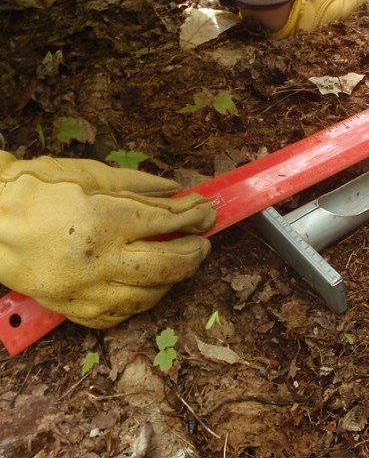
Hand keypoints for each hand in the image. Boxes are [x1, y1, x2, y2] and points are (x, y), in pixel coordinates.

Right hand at [0, 152, 215, 327]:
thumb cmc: (38, 190)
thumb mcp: (91, 174)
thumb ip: (139, 185)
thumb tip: (177, 192)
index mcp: (103, 222)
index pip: (165, 223)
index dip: (194, 217)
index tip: (208, 213)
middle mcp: (98, 262)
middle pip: (165, 265)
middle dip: (194, 254)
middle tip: (204, 243)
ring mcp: (85, 291)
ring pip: (147, 297)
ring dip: (173, 279)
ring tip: (181, 262)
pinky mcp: (72, 309)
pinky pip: (119, 315)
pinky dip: (142, 301)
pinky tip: (149, 285)